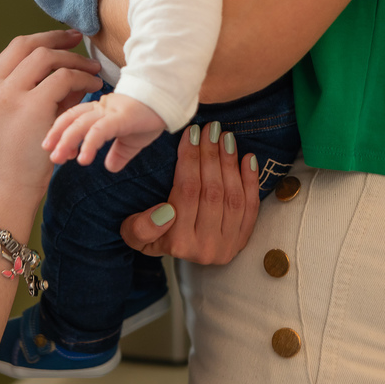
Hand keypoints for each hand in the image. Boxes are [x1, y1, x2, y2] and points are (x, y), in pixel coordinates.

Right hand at [0, 30, 101, 224]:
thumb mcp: (15, 125)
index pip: (12, 51)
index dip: (40, 39)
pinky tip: (94, 86)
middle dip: (57, 39)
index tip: (61, 40)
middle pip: (27, 46)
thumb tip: (69, 77)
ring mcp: (8, 95)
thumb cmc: (11, 167)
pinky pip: (62, 79)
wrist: (3, 195)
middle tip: (80, 39)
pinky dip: (81, 78)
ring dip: (73, 61)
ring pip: (46, 58)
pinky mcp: (30, 107)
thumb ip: (36, 97)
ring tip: (93, 69)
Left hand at [43, 92, 164, 172]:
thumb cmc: (151, 115)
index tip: (52, 150)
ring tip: (58, 158)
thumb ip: (120, 153)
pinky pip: (101, 130)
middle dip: (56, 136)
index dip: (59, 132)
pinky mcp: (121, 116)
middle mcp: (100, 108)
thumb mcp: (133, 140)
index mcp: (99, 110)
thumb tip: (110, 168)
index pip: (72, 118)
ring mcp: (110, 111)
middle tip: (47, 154)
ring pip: (80, 123)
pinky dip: (89, 144)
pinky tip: (84, 159)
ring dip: (66, 141)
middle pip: (70, 118)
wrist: (170, 98)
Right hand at [119, 124, 259, 263]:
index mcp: (178, 243)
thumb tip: (166, 212)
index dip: (190, 159)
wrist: (175, 255)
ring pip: (232, 197)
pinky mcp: (242, 240)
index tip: (190, 133)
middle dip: (211, 155)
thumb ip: (142, 227)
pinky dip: (251, 181)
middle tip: (210, 129)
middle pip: (212, 192)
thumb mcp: (133, 234)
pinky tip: (248, 158)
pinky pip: (251, 207)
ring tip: (225, 137)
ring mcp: (228, 245)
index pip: (186, 192)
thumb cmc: (151, 236)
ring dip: (230, 163)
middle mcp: (206, 247)